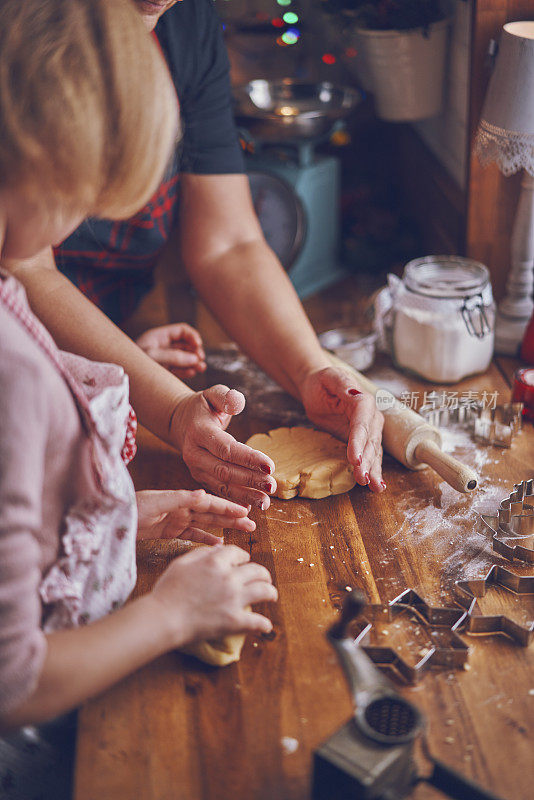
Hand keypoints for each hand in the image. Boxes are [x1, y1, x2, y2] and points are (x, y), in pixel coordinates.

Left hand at [136, 323, 205, 378]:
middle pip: (185, 344)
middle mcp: (162, 347)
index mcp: (158, 337)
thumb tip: (194, 359)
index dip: (192, 336)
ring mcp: (163, 359)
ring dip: (194, 361)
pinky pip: (179, 369)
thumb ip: (174, 357)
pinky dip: (187, 370)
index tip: (198, 345)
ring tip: (201, 368)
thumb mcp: (153, 356)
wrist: (119, 378)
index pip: (181, 331)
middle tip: (200, 359)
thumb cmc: (132, 363)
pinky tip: (193, 372)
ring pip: (184, 358)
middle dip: (195, 351)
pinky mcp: (163, 371)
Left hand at [136, 488, 255, 543]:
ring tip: (242, 531)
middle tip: (251, 524)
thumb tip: (203, 494)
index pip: (209, 503)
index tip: (245, 510)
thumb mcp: (156, 501)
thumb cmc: (132, 508)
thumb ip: (180, 498)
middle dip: (231, 517)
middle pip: (212, 513)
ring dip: (224, 527)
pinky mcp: (170, 532)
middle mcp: (182, 508)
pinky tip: (219, 543)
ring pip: (206, 524)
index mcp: (180, 499)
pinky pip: (192, 536)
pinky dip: (206, 539)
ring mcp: (176, 520)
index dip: (227, 507)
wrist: (113, 521)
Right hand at [151, 544, 276, 646]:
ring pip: (265, 591)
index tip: (244, 562)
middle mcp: (229, 577)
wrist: (163, 617)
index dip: (243, 557)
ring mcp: (234, 599)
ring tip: (271, 595)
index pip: (240, 553)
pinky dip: (263, 624)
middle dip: (263, 574)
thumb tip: (219, 550)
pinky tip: (265, 625)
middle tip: (264, 579)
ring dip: (270, 592)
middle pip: (257, 570)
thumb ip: (202, 553)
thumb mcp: (181, 562)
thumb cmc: (168, 590)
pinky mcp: (234, 620)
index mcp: (216, 561)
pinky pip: (258, 621)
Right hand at [170, 384, 275, 508]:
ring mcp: (195, 469)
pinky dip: (234, 500)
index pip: (226, 449)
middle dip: (250, 480)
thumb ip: (225, 396)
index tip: (270, 466)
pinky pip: (218, 491)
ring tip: (265, 502)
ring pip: (221, 485)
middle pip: (224, 470)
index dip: (248, 459)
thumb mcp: (212, 394)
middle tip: (272, 486)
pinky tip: (251, 506)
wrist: (182, 423)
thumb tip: (237, 402)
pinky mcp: (200, 478)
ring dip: (244, 495)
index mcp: (198, 432)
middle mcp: (194, 454)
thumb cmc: (204, 407)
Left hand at [300, 367, 384, 491]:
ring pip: (373, 452)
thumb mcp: (329, 377)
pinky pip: (370, 456)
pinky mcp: (363, 441)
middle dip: (367, 461)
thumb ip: (341, 383)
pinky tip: (376, 485)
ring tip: (373, 486)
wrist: (319, 388)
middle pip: (370, 441)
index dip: (359, 442)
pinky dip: (373, 470)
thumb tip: (353, 391)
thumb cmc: (322, 382)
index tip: (354, 459)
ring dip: (373, 469)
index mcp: (363, 401)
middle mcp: (371, 417)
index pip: (362, 424)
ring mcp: (369, 430)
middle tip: (361, 478)